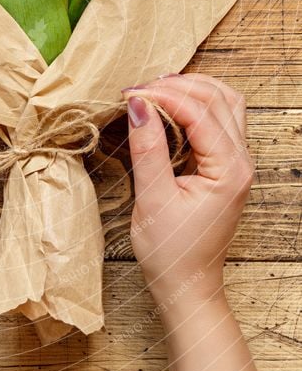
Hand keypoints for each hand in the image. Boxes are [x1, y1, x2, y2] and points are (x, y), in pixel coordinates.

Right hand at [124, 74, 253, 307]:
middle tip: (138, 90)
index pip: (199, 112)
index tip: (129, 94)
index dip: (163, 95)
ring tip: (156, 89)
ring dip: (193, 89)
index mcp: (229, 170)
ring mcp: (238, 163)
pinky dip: (198, 104)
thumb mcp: (153, 199)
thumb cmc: (171, 252)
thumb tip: (138, 104)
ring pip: (226, 103)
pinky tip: (172, 105)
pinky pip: (222, 119)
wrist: (187, 285)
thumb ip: (148, 148)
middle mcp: (242, 161)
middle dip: (178, 86)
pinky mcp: (228, 166)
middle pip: (219, 98)